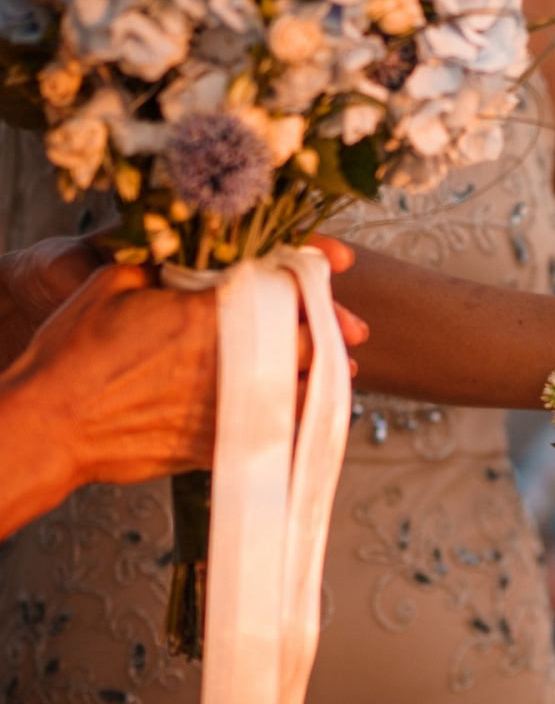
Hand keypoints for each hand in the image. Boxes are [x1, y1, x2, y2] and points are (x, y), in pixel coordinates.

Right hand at [4, 238, 365, 491]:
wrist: (50, 425)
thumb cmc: (73, 355)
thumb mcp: (114, 284)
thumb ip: (164, 267)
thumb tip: (193, 259)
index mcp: (207, 311)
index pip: (281, 284)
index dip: (314, 270)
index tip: (339, 259)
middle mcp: (229, 359)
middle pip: (306, 340)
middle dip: (333, 330)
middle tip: (355, 327)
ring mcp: (228, 405)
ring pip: (301, 391)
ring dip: (324, 380)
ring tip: (342, 373)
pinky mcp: (219, 444)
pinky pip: (275, 434)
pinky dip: (295, 422)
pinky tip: (306, 415)